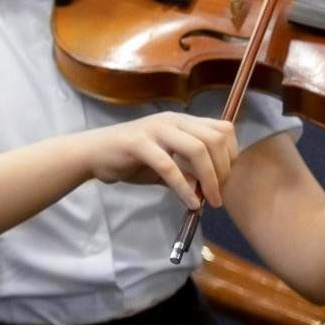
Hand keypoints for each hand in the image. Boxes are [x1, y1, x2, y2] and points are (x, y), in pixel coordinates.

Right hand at [84, 112, 237, 206]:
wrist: (93, 154)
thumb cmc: (130, 159)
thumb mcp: (165, 165)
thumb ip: (187, 173)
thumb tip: (207, 191)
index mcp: (182, 121)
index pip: (222, 129)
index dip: (231, 154)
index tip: (226, 179)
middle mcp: (172, 120)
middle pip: (214, 139)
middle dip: (223, 170)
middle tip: (219, 195)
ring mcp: (155, 130)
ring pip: (196, 149)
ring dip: (209, 178)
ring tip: (210, 201)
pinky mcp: (138, 144)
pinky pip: (169, 166)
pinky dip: (184, 187)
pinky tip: (190, 203)